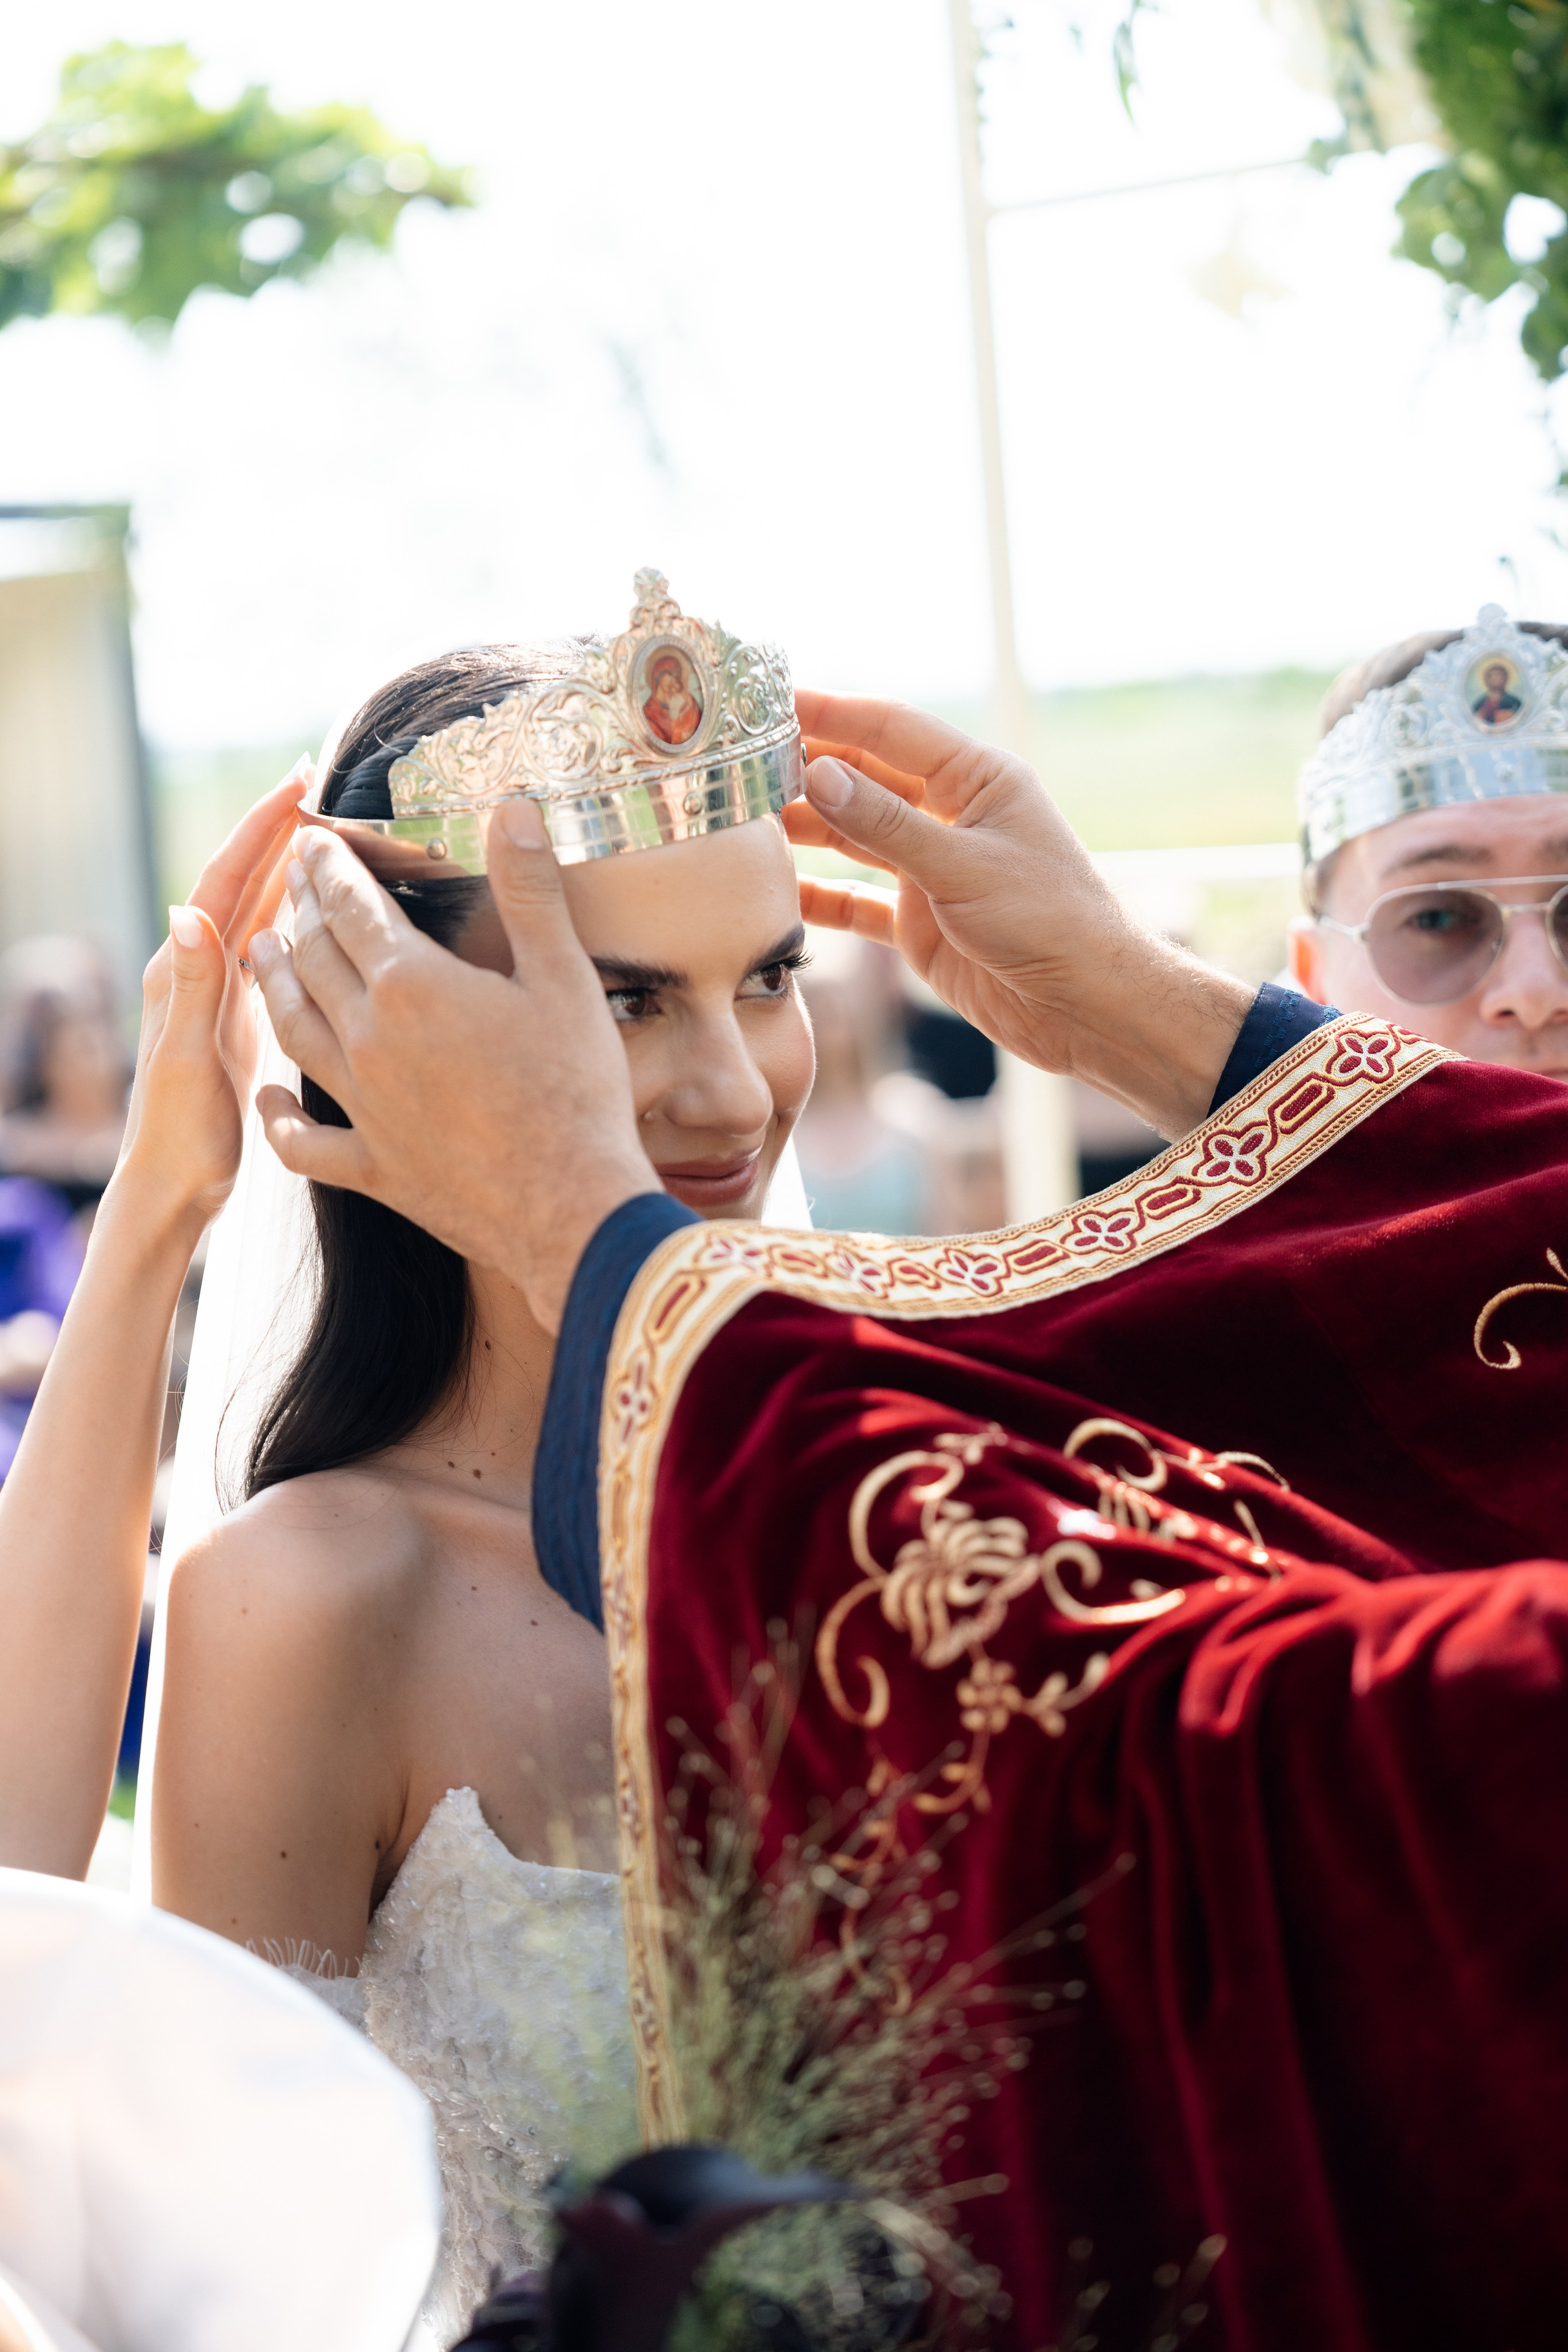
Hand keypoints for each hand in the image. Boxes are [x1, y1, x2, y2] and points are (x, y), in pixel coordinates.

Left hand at [116, 767, 309, 1226]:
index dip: (261, 828)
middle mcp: (200, 970)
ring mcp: (224, 992)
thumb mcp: (187, 1060)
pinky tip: (335, 907)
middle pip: (244, 882)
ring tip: (338, 829)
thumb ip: (192, 989)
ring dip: (295, 867)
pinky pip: (279, 949)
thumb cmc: (177, 1133)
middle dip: (281, 832)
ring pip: (264, 911)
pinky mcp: (247, 1015)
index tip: (300, 783)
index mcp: (183, 970)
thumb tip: (186, 910)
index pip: (224, 879)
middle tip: (326, 784)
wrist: (174, 1186)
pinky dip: (303, 917)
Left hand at [249, 804, 659, 1332]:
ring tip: (261, 955)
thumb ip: (530, 890)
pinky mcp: (373, 1168)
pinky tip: (269, 1101)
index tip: (313, 838)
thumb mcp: (566, 978)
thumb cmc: (579, 1091)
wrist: (573, 1210)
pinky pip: (303, 1143)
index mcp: (413, 985)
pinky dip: (280, 1119)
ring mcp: (364, 1108)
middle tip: (292, 884)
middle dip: (299, 912)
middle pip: (312, 960)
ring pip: (294, 1032)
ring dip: (272, 987)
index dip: (328, 866)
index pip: (350, 906)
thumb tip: (511, 808)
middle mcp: (370, 1040)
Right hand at [784, 695, 1251, 1135]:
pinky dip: (820, 896)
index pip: (891, 730)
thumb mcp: (963, 867)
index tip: (772, 701)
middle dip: (806, 770)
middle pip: (865, 781)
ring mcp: (934, 871)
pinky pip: (858, 902)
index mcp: (977, 781)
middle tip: (739, 764)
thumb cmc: (1050, 923)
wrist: (1087, 1008)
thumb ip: (888, 824)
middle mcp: (952, 817)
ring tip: (743, 821)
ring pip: (855, 838)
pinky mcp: (922, 923)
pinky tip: (777, 890)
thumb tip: (819, 773)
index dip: (832, 712)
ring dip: (806, 829)